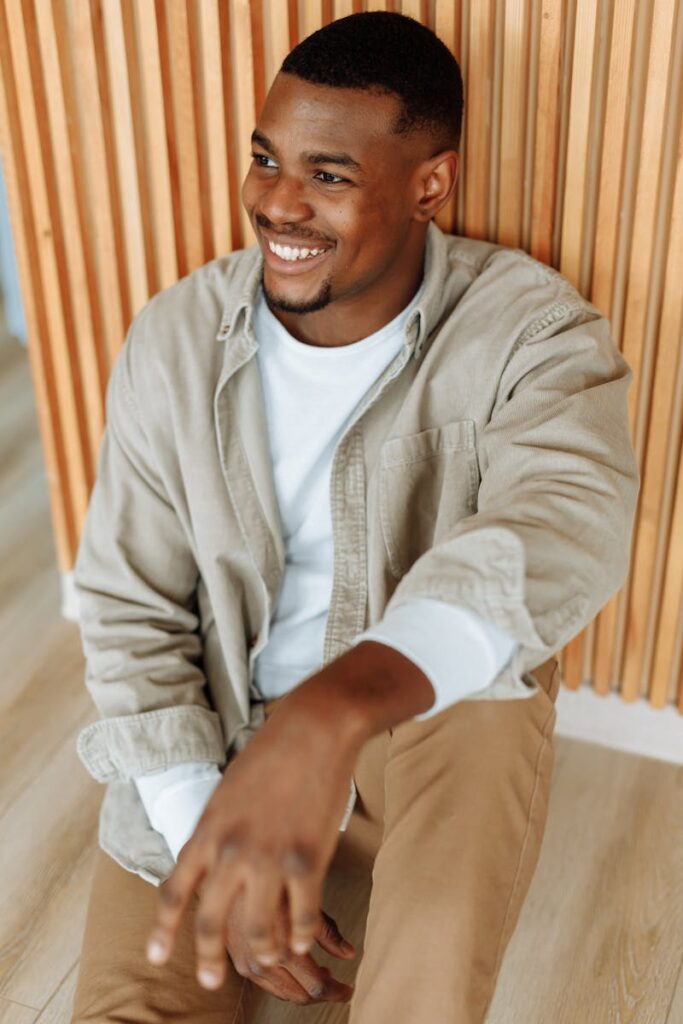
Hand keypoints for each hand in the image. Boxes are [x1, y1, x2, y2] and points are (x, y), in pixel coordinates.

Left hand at [144, 685, 365, 988]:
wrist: (312, 729)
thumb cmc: (272, 751)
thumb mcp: (228, 789)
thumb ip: (218, 829)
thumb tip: (212, 859)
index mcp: (207, 830)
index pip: (174, 891)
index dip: (164, 929)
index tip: (156, 957)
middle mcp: (231, 852)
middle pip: (210, 923)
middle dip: (209, 960)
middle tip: (212, 982)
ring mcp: (268, 859)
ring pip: (257, 933)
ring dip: (264, 953)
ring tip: (271, 960)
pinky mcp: (306, 861)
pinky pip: (301, 918)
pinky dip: (301, 936)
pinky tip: (304, 940)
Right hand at [226, 885, 354, 1004]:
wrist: (228, 874)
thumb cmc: (271, 879)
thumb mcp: (303, 900)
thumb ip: (327, 931)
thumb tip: (349, 954)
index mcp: (285, 950)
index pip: (316, 987)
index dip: (336, 992)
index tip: (349, 990)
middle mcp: (266, 964)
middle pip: (301, 995)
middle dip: (322, 993)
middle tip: (338, 983)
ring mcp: (249, 966)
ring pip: (283, 993)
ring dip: (303, 988)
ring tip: (321, 973)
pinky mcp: (239, 962)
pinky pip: (267, 984)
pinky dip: (285, 982)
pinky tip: (295, 967)